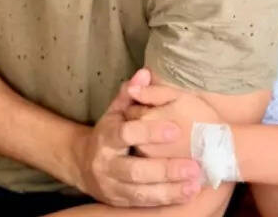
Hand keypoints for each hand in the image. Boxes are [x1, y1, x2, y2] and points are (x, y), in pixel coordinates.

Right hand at [71, 69, 202, 206]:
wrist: (82, 165)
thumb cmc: (109, 132)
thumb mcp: (116, 112)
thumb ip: (131, 95)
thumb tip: (144, 74)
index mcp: (105, 139)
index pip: (126, 134)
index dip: (149, 132)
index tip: (175, 129)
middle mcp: (105, 165)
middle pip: (135, 170)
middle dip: (165, 169)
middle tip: (193, 166)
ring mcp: (111, 186)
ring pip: (140, 192)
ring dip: (169, 189)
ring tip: (195, 183)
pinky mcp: (118, 201)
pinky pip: (143, 203)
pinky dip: (166, 199)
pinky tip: (187, 194)